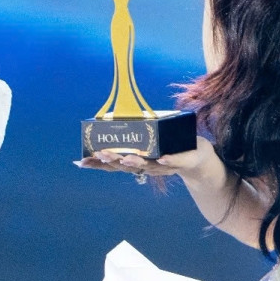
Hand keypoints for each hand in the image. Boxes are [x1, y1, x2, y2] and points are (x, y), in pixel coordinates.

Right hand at [77, 135, 212, 183]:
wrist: (199, 159)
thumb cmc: (170, 147)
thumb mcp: (150, 137)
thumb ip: (135, 128)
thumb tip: (113, 114)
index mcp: (137, 161)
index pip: (113, 164)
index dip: (97, 164)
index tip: (80, 161)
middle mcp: (148, 167)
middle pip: (127, 166)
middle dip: (112, 161)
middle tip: (100, 155)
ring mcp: (164, 166)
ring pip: (148, 166)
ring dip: (136, 162)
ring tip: (125, 158)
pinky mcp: (183, 162)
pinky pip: (174, 161)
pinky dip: (167, 160)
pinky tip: (160, 157)